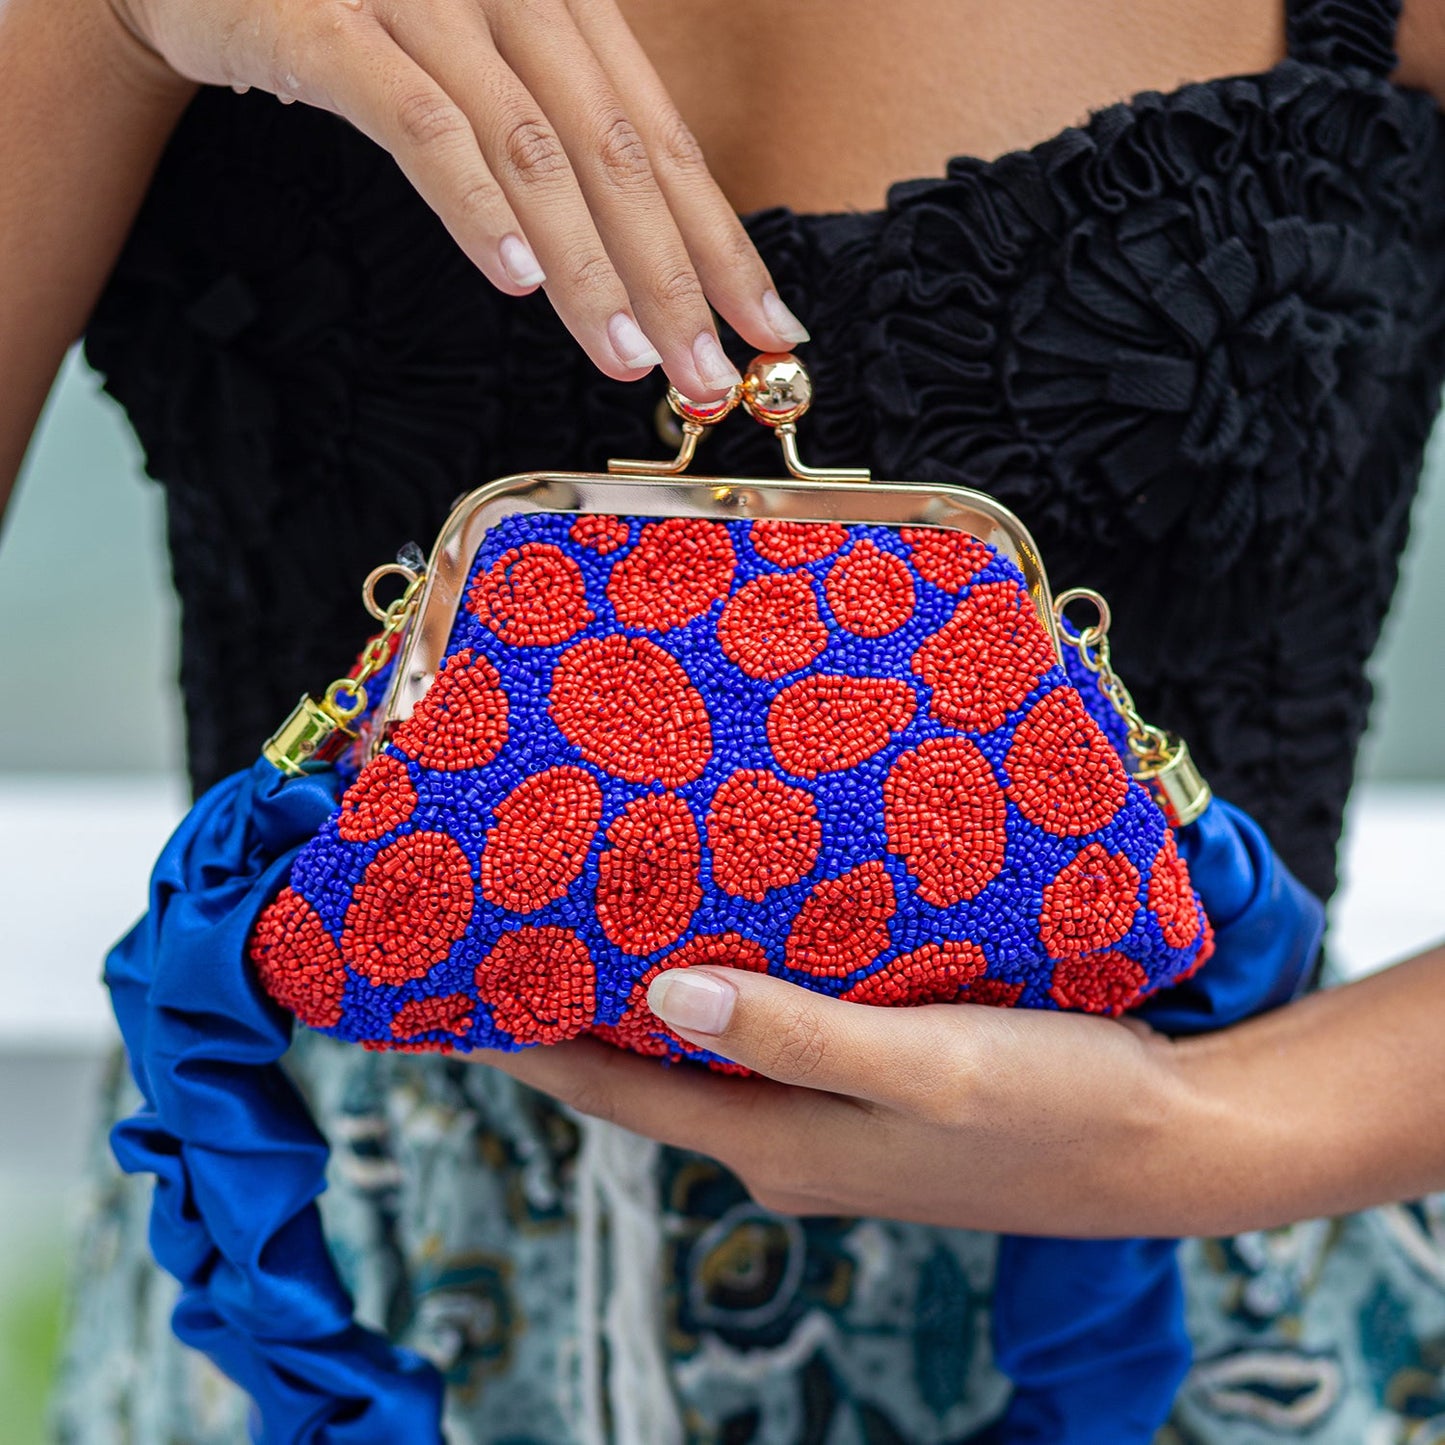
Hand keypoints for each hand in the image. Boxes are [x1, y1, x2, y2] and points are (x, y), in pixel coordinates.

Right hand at [105, 0, 807, 398]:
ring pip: (530, 148)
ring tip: (626, 355)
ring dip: (587, 264)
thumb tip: (644, 257)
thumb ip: (560, 132)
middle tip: (707, 375)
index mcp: (565, 4)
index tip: (766, 331)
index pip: (664, 142)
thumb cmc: (363, 16)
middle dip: (672, 277)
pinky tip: (515, 279)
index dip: (720, 243)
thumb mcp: (483, 58)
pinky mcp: (327, 23)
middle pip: (615, 153)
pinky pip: (416, 120)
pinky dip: (472, 202)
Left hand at [480, 965, 1205, 1237]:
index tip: (442, 986)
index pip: (606, 1088)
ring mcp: (829, 1121)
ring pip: (705, 1053)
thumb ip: (794, 1035)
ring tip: (598, 913)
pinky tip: (734, 937)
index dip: (517, 1042)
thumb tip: (659, 997)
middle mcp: (784, 1141)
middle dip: (570, 1009)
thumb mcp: (924, 1068)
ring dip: (648, 995)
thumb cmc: (1054, 1106)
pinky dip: (729, 992)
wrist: (1171, 1142)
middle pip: (642, 1071)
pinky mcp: (875, 1092)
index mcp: (774, 1143)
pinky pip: (770, 1038)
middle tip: (511, 922)